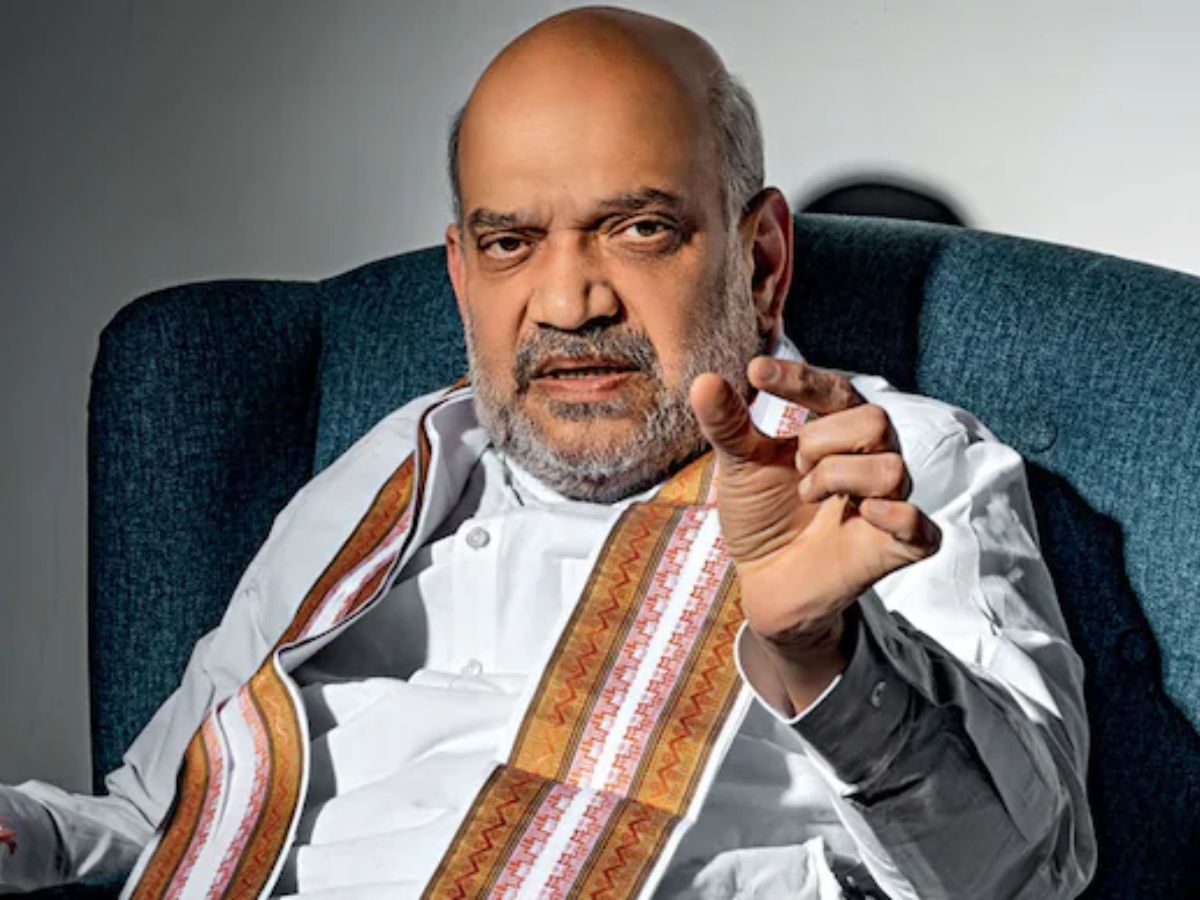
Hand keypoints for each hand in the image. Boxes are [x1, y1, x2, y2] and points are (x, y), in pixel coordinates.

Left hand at [689, 357, 940, 711]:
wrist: (764, 581)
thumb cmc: (760, 514)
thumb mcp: (738, 467)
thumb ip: (727, 425)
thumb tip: (703, 381)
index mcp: (840, 431)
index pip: (836, 390)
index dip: (800, 379)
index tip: (755, 373)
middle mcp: (872, 459)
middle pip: (875, 421)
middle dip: (822, 441)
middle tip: (795, 468)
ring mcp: (888, 502)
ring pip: (891, 467)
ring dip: (838, 479)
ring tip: (808, 496)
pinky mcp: (897, 547)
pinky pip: (920, 527)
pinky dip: (896, 516)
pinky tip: (862, 514)